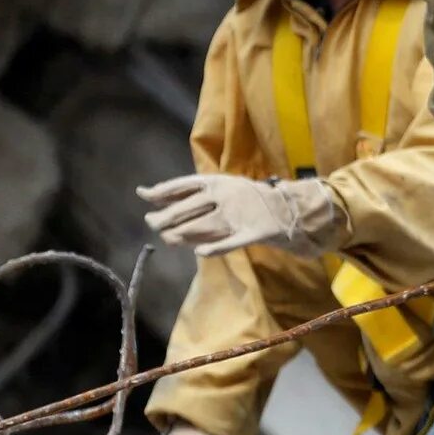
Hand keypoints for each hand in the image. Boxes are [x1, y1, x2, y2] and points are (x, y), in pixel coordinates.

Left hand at [139, 174, 342, 259]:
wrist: (289, 208)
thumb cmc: (246, 199)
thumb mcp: (220, 188)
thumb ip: (186, 192)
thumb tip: (144, 193)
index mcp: (218, 182)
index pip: (183, 185)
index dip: (162, 192)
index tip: (145, 198)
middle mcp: (227, 196)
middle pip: (188, 209)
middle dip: (165, 218)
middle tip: (154, 225)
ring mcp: (240, 215)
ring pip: (203, 226)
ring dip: (182, 235)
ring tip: (170, 239)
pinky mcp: (254, 232)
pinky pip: (232, 242)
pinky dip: (215, 247)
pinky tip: (200, 252)